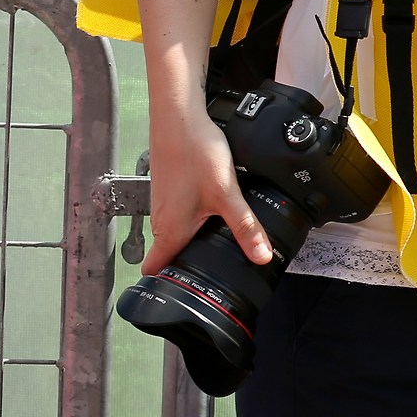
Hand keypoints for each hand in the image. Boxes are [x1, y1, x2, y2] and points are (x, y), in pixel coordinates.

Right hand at [144, 98, 273, 274]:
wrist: (180, 119)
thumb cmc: (195, 154)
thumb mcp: (227, 195)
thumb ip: (245, 227)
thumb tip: (261, 257)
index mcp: (170, 231)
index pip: (155, 270)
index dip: (166, 286)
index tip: (184, 297)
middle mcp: (162, 221)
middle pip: (170, 254)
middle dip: (191, 264)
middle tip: (218, 270)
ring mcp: (165, 205)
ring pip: (178, 233)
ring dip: (195, 239)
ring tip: (222, 243)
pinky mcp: (172, 190)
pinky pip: (182, 215)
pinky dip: (197, 219)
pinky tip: (215, 212)